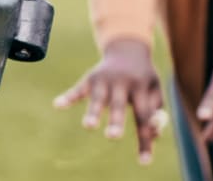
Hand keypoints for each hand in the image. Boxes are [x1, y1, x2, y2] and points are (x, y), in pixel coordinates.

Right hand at [54, 38, 164, 163]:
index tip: (144, 162)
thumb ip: (155, 113)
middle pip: (119, 104)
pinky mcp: (90, 78)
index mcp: (141, 86)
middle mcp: (122, 81)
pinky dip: (68, 97)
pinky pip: (78, 89)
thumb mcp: (155, 91)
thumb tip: (152, 135)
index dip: (144, 138)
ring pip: (98, 98)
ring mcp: (104, 79)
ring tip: (89, 126)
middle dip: (115, 121)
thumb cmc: (143, 78)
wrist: (127, 49)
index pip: (143, 116)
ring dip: (93, 112)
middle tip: (113, 136)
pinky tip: (57, 105)